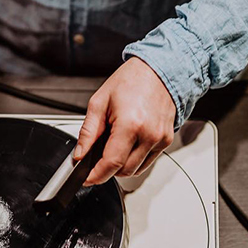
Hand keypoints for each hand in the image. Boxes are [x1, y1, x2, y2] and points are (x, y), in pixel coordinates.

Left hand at [75, 57, 175, 185]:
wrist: (159, 70)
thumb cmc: (131, 80)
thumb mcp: (100, 102)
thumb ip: (88, 132)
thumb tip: (80, 154)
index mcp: (130, 124)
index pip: (111, 163)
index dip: (96, 175)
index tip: (87, 177)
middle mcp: (149, 134)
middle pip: (124, 170)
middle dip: (107, 168)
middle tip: (98, 154)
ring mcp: (160, 139)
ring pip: (136, 170)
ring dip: (122, 165)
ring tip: (115, 144)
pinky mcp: (166, 140)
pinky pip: (147, 161)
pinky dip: (135, 159)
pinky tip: (129, 143)